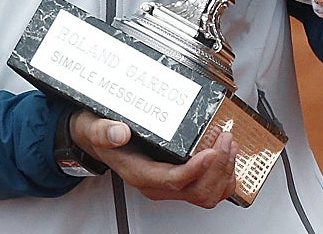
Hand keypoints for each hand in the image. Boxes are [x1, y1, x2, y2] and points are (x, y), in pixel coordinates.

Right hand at [70, 109, 237, 206]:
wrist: (99, 141)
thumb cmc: (101, 135)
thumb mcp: (94, 128)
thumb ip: (105, 131)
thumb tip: (119, 133)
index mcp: (139, 173)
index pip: (174, 179)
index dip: (197, 168)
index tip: (211, 151)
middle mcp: (157, 184)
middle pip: (197, 190)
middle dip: (217, 167)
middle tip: (224, 140)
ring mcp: (169, 185)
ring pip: (206, 194)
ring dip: (223, 172)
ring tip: (228, 144)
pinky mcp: (179, 180)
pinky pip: (208, 189)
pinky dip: (223, 175)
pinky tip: (225, 156)